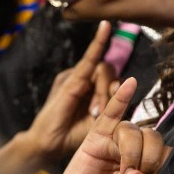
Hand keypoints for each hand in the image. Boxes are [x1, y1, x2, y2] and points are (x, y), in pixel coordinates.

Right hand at [0, 22, 115, 173]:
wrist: (50, 144)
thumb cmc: (75, 134)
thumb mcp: (100, 120)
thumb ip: (111, 101)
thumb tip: (123, 83)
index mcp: (93, 90)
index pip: (112, 77)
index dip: (118, 89)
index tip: (112, 106)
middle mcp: (85, 80)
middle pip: (110, 71)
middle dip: (109, 92)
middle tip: (98, 112)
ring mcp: (76, 76)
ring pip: (103, 69)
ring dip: (103, 91)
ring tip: (93, 111)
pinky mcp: (70, 78)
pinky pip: (89, 57)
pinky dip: (98, 43)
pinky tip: (105, 28)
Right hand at [48, 78, 169, 173]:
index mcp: (150, 166)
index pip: (166, 152)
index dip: (162, 163)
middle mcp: (136, 151)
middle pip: (152, 137)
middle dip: (149, 156)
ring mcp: (116, 142)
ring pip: (132, 130)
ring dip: (132, 149)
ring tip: (124, 171)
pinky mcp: (96, 137)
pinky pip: (111, 113)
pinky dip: (120, 98)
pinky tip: (130, 84)